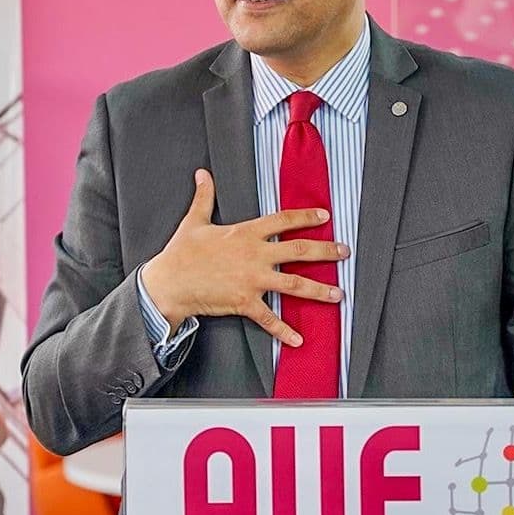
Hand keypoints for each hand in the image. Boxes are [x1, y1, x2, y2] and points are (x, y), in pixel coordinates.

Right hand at [140, 169, 347, 344]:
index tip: (325, 217)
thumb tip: (202, 175)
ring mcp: (252, 280)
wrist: (169, 283)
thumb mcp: (194, 221)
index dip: (306, 217)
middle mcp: (254, 255)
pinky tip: (299, 339)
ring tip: (337, 294)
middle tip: (344, 253)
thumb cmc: (181, 253)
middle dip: (325, 251)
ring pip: (293, 284)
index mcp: (245, 232)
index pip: (283, 220)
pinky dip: (285, 331)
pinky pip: (269, 318)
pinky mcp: (244, 302)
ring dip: (318, 290)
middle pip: (298, 251)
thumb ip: (204, 197)